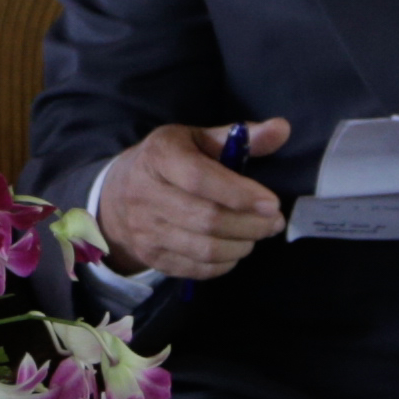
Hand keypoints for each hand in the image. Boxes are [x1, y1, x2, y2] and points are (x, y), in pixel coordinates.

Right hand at [100, 119, 290, 283]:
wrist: (117, 197)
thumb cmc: (169, 161)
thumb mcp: (197, 139)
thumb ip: (240, 136)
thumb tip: (282, 129)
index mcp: (160, 156)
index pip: (200, 178)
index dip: (240, 194)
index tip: (272, 203)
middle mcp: (146, 195)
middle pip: (207, 219)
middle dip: (250, 224)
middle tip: (274, 222)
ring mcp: (147, 231)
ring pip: (205, 248)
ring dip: (242, 244)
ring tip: (257, 233)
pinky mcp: (153, 258)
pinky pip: (198, 269)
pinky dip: (226, 262)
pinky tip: (235, 247)